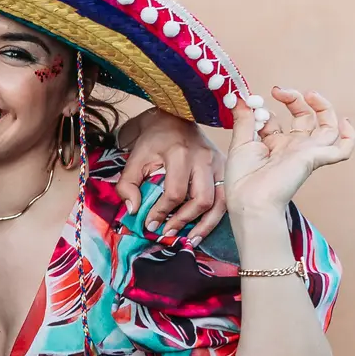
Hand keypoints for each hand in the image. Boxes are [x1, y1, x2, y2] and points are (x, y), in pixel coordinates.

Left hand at [119, 108, 226, 241]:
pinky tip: (204, 227)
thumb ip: (128, 184)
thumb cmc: (154, 138)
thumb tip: (133, 210)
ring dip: (206, 224)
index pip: (175, 192)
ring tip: (191, 239)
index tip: (150, 225)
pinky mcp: (225, 166)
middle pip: (202, 199)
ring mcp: (218, 162)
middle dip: (184, 220)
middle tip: (168, 233)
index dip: (162, 213)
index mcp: (179, 153)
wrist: (174, 116)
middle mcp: (203, 158)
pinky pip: (226, 195)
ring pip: (220, 200)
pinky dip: (216, 215)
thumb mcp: (134, 157)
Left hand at [223, 87, 354, 218]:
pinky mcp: (315, 158)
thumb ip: (244, 120)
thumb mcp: (241, 142)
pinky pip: (343, 150)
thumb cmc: (243, 179)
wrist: (250, 199)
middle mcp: (293, 148)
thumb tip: (241, 99)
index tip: (252, 104)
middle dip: (295, 100)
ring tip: (310, 94)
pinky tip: (345, 121)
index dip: (266, 110)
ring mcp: (306, 152)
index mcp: (274, 146)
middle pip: (305, 118)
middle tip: (279, 90)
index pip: (277, 121)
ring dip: (324, 108)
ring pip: (328, 128)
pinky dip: (350, 136)